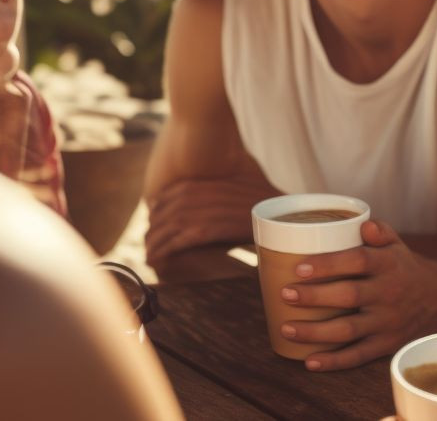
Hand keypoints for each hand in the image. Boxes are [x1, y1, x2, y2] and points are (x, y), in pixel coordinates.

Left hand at [144, 176, 269, 267]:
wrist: (289, 216)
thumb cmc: (270, 200)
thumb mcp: (247, 179)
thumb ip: (226, 181)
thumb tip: (209, 182)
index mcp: (212, 180)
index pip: (174, 190)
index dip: (159, 206)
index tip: (151, 219)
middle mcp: (209, 192)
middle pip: (170, 209)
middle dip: (154, 228)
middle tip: (147, 243)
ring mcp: (213, 210)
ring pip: (174, 224)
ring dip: (157, 241)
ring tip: (149, 255)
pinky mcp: (216, 228)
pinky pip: (184, 237)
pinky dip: (168, 248)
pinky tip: (158, 257)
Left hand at [280, 220, 436, 370]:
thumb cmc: (405, 268)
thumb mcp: (398, 245)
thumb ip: (380, 231)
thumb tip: (362, 224)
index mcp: (388, 264)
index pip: (357, 261)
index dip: (328, 264)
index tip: (299, 267)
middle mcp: (388, 294)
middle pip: (349, 296)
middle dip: (315, 297)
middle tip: (286, 294)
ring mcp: (387, 322)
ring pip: (348, 330)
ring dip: (315, 332)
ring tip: (286, 328)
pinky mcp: (387, 345)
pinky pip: (358, 356)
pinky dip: (334, 362)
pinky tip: (309, 361)